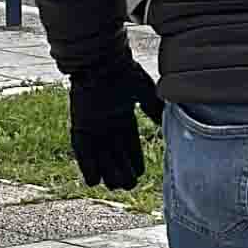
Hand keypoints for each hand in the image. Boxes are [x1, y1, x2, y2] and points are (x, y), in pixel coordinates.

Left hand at [67, 53, 165, 190]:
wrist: (100, 60)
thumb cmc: (123, 72)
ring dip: (107, 171)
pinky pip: (81, 150)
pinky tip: (93, 180)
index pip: (130, 143)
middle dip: (122, 170)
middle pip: (115, 152)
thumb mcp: (144, 92)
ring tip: (115, 186)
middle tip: (130, 185)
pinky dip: (86, 165)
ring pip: (99, 155)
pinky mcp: (79, 124)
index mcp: (122, 114)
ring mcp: (92, 124)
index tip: (140, 174)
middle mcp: (107, 122)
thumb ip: (154, 109)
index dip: (134, 159)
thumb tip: (168, 123)